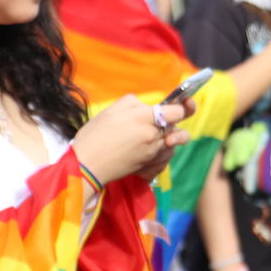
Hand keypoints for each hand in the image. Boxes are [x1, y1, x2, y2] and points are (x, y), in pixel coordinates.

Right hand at [73, 95, 190, 184]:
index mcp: (146, 118)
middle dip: (173, 125)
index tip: (181, 105)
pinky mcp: (149, 168)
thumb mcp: (113, 109)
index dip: (182, 107)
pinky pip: (165, 160)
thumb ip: (134, 103)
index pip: (179, 112)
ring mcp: (153, 154)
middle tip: (161, 122)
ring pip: (173, 146)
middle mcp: (154, 136)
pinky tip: (148, 151)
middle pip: (179, 130)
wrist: (87, 164)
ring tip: (152, 138)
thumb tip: (146, 106)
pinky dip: (161, 155)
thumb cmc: (96, 134)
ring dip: (168, 141)